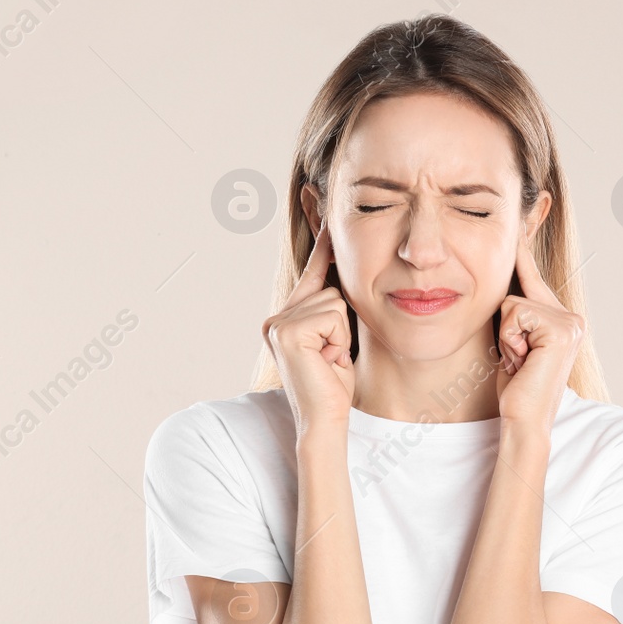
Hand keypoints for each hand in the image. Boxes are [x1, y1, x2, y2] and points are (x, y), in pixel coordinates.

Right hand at [262, 225, 353, 435]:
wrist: (325, 419)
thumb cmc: (334, 386)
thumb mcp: (337, 339)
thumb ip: (334, 309)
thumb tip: (346, 276)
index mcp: (286, 317)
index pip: (312, 273)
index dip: (323, 244)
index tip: (319, 204)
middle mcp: (276, 317)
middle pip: (331, 290)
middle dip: (343, 324)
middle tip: (332, 356)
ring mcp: (278, 323)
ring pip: (335, 302)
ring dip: (342, 334)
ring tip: (330, 359)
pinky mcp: (287, 331)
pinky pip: (332, 314)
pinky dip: (337, 339)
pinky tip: (326, 360)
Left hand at [495, 230, 583, 430]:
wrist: (524, 419)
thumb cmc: (515, 387)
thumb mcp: (513, 342)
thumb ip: (514, 315)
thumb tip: (500, 286)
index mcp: (563, 320)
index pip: (533, 279)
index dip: (522, 253)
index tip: (519, 221)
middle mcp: (572, 318)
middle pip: (516, 293)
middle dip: (506, 327)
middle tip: (518, 358)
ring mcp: (570, 323)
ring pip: (512, 303)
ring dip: (506, 336)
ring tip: (519, 361)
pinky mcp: (561, 330)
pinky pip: (515, 313)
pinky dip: (510, 339)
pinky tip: (523, 361)